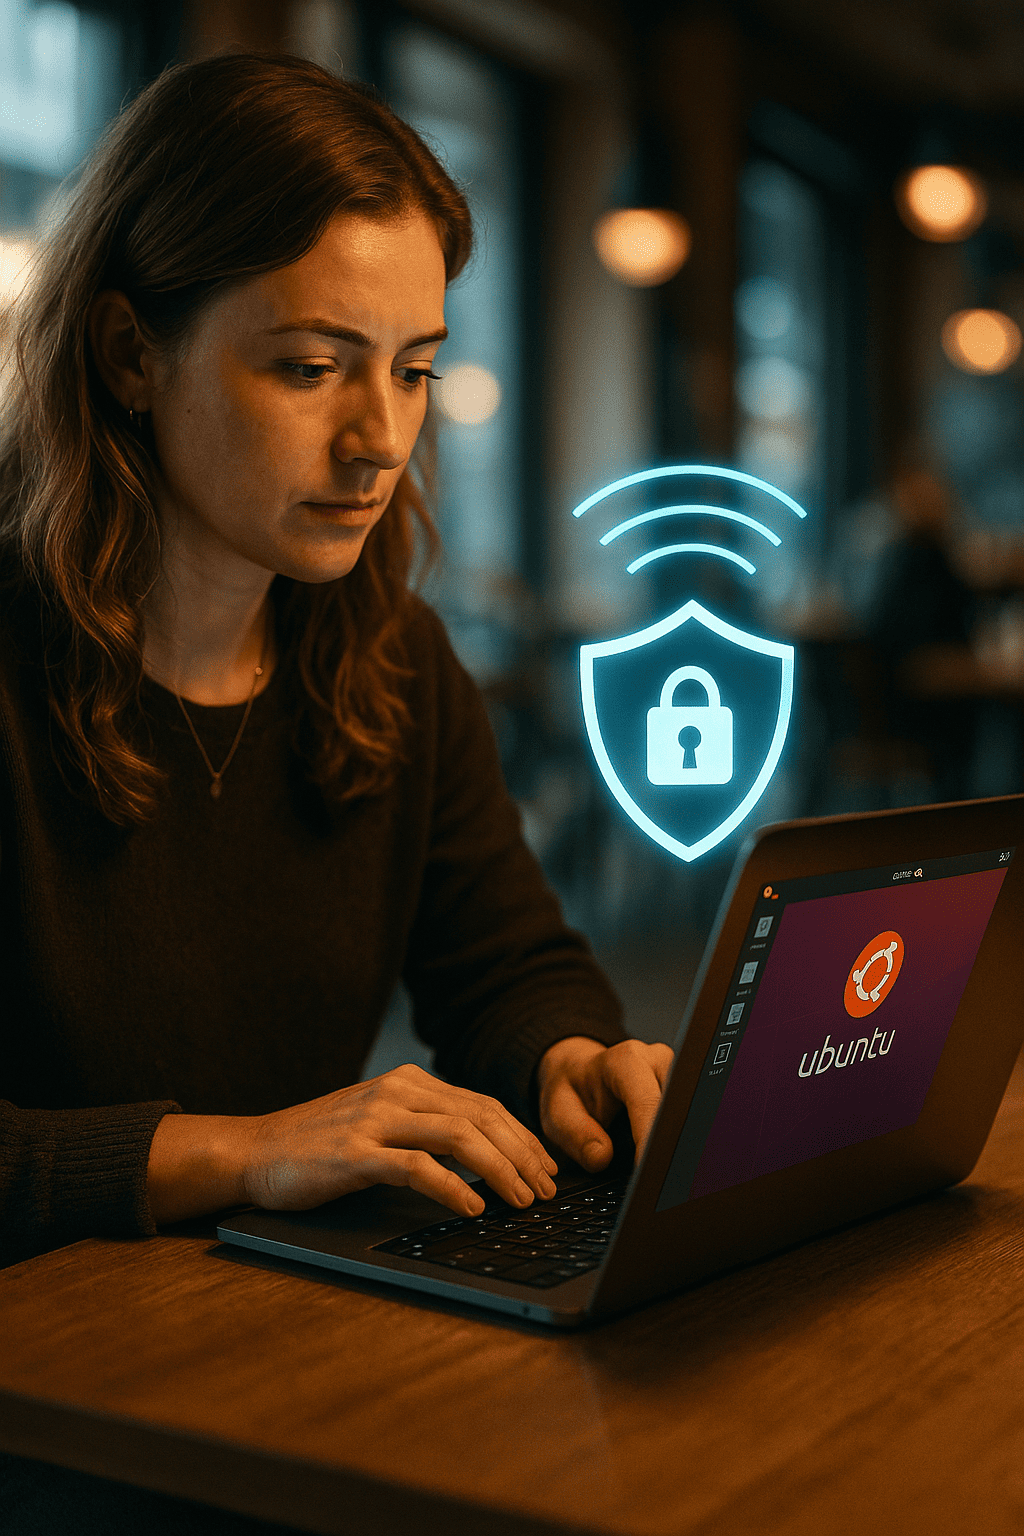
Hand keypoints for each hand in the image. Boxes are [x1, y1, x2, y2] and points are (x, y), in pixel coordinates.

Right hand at [240, 1064, 558, 1217]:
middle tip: (545, 1190)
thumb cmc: (321, 1145)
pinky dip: (451, 1186)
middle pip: (481, 1118)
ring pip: (458, 1137)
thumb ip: (426, 1127)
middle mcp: (397, 1093)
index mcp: (409, 1083)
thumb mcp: (381, 1124)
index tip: (547, 1168)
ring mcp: (375, 1120)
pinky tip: (471, 1207)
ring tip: (520, 1201)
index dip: (523, 1137)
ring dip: (499, 1170)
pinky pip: (416, 1167)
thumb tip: (485, 1154)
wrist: (255, 1150)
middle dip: (522, 1155)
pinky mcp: (354, 1153)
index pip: (484, 1106)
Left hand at [536, 1036, 674, 1171]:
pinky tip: (669, 1158)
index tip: (645, 1168)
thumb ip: (576, 1134)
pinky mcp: (684, 1087)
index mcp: (625, 1061)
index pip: (647, 1102)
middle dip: (670, 1140)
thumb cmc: (572, 1091)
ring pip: (688, 1109)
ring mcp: (674, 1072)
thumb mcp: (559, 1112)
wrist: (579, 1073)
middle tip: (659, 1175)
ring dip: (677, 1140)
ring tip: (664, 1169)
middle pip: (676, 1104)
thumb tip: (601, 1157)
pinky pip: (687, 1113)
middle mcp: (656, 1060)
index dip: (648, 1136)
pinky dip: (678, 1137)